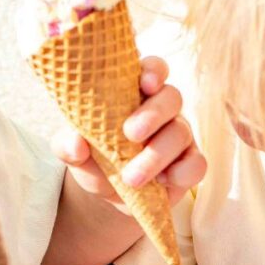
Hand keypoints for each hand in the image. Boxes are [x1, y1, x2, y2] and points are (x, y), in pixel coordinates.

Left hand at [53, 55, 205, 205]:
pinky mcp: (190, 163)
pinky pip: (197, 164)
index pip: (153, 69)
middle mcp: (162, 109)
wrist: (112, 195)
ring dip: (156, 156)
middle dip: (153, 114)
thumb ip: (67, 145)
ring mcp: (180, 135)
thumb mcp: (76, 153)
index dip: (153, 71)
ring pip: (181, 133)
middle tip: (130, 134)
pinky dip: (181, 173)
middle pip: (172, 97)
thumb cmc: (97, 160)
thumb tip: (75, 144)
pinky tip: (162, 182)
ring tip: (131, 178)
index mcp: (135, 94)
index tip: (144, 83)